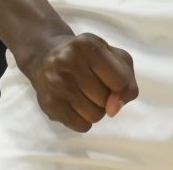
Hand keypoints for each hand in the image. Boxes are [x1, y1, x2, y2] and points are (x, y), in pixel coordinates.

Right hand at [17, 32, 139, 132]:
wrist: (45, 56)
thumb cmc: (88, 57)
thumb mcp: (113, 57)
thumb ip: (127, 82)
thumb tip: (113, 110)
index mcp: (87, 45)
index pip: (119, 80)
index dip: (121, 84)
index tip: (111, 77)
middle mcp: (68, 62)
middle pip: (106, 100)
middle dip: (106, 96)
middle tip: (93, 83)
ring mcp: (56, 83)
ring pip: (95, 115)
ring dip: (96, 109)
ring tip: (84, 94)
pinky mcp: (49, 103)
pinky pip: (82, 126)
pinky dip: (84, 120)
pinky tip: (75, 104)